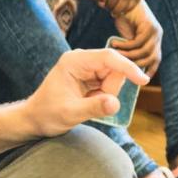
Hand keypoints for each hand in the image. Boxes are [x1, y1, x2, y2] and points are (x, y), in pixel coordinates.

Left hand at [21, 49, 149, 137]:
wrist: (35, 119)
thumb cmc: (47, 114)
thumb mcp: (70, 114)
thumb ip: (93, 107)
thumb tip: (115, 103)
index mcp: (75, 61)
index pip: (109, 58)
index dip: (128, 67)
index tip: (143, 81)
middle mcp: (82, 60)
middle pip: (114, 69)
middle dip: (110, 90)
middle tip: (91, 104)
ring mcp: (86, 67)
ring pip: (113, 78)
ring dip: (106, 94)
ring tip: (86, 104)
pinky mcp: (90, 76)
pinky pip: (108, 85)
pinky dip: (103, 96)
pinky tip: (88, 102)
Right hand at [113, 1, 162, 76]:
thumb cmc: (123, 18)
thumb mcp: (128, 37)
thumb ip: (131, 49)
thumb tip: (128, 68)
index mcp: (155, 39)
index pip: (156, 59)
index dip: (149, 70)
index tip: (138, 79)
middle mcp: (157, 35)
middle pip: (151, 58)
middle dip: (135, 64)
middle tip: (119, 64)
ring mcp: (155, 31)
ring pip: (144, 52)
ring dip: (128, 55)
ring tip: (114, 52)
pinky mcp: (149, 26)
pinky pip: (138, 43)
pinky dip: (125, 46)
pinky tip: (114, 43)